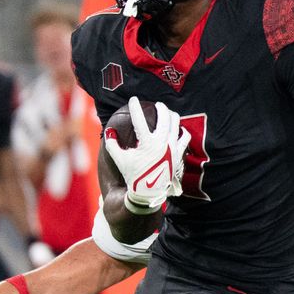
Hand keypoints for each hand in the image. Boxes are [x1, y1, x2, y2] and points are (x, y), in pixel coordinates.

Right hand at [104, 97, 190, 213]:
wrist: (149, 193)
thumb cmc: (133, 175)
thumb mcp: (120, 160)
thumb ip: (112, 144)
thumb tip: (108, 131)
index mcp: (147, 143)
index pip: (139, 119)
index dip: (135, 107)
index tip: (133, 99)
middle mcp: (162, 143)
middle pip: (164, 116)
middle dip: (160, 107)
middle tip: (157, 105)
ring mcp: (173, 148)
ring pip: (176, 123)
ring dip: (172, 115)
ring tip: (168, 114)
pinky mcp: (179, 154)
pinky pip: (184, 137)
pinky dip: (181, 131)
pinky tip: (178, 130)